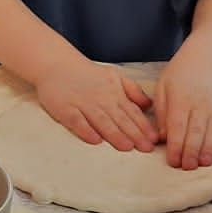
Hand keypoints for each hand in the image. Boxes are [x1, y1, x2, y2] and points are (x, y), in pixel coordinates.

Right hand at [34, 56, 157, 151]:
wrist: (57, 64)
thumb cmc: (87, 74)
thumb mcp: (115, 76)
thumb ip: (133, 91)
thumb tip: (149, 106)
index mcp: (114, 93)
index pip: (132, 112)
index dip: (144, 126)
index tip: (155, 139)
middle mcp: (101, 99)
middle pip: (120, 119)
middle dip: (134, 134)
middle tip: (146, 148)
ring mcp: (83, 104)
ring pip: (101, 121)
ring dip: (114, 134)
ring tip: (126, 147)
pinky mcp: (65, 109)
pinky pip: (77, 121)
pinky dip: (86, 131)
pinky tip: (95, 141)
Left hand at [153, 55, 211, 169]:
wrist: (208, 59)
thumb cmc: (180, 74)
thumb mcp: (163, 87)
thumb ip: (161, 113)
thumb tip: (162, 138)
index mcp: (181, 100)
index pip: (178, 127)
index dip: (176, 147)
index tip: (173, 161)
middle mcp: (200, 105)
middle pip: (196, 133)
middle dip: (192, 153)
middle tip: (187, 167)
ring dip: (209, 150)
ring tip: (203, 164)